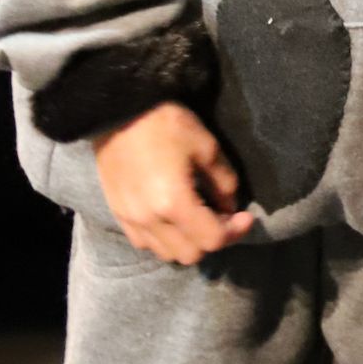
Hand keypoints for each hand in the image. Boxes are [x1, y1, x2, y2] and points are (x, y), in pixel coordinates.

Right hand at [93, 103, 253, 264]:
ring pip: (167, 253)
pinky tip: (170, 217)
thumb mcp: (207, 147)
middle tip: (221, 216)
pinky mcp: (117, 214)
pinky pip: (145, 243)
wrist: (119, 109)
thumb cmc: (165, 123)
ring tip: (196, 218)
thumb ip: (224, 182)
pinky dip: (163, 238)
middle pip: (191, 254)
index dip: (235, 232)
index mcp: (174, 203)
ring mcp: (130, 220)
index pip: (212, 239)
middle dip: (212, 239)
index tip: (245, 216)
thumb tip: (229, 206)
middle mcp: (150, 220)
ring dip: (188, 242)